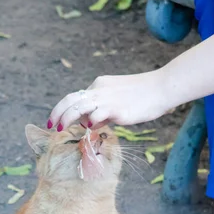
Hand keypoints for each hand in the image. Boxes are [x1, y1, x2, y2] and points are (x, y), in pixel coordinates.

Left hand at [47, 69, 169, 130]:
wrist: (162, 87)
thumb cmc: (143, 96)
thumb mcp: (118, 101)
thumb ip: (102, 111)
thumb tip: (89, 124)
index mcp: (99, 85)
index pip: (76, 97)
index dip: (65, 111)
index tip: (59, 122)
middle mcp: (100, 89)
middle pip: (71, 99)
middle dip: (58, 112)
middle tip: (51, 125)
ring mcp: (108, 98)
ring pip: (79, 105)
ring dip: (66, 117)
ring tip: (60, 128)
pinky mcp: (117, 108)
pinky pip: (98, 113)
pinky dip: (90, 120)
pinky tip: (88, 127)